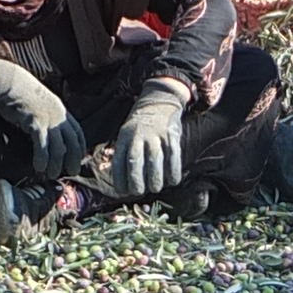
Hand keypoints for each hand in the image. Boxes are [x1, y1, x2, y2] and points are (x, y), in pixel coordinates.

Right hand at [0, 59, 87, 179]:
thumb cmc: (21, 92)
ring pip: (59, 148)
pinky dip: (42, 159)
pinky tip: (39, 167)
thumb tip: (47, 129)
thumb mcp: (41, 103)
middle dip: (74, 159)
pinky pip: (42, 145)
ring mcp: (48, 119)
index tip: (79, 158)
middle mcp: (58, 115)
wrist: (8, 80)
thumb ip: (48, 115)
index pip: (78, 132)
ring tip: (52, 174)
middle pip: (72, 142)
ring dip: (56, 164)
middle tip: (72, 172)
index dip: (80, 147)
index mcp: (61, 110)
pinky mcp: (35, 122)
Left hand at [114, 82, 188, 199]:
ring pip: (154, 162)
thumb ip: (124, 154)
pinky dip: (173, 173)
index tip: (124, 192)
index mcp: (124, 137)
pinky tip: (172, 181)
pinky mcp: (171, 136)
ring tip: (155, 188)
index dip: (120, 180)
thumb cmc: (141, 125)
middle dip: (137, 182)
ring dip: (155, 180)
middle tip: (139, 192)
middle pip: (135, 163)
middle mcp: (138, 136)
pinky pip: (173, 158)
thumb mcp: (127, 134)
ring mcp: (156, 135)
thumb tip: (122, 182)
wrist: (160, 100)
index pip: (119, 162)